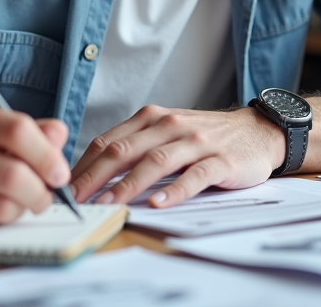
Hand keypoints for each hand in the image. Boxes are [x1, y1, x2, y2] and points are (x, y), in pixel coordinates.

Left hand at [70, 105, 285, 208]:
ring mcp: (196, 142)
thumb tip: (90, 173)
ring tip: (110, 202)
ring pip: (156, 161)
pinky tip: (158, 202)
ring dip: (129, 184)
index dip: (83, 166)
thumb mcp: (165, 131)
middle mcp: (169, 125)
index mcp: (151, 118)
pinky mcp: (220, 160)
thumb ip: (134, 146)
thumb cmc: (204, 136)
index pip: (108, 142)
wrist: (256, 130)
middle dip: (96, 176)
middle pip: (125, 150)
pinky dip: (175, 190)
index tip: (64, 188)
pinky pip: (195, 175)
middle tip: (76, 199)